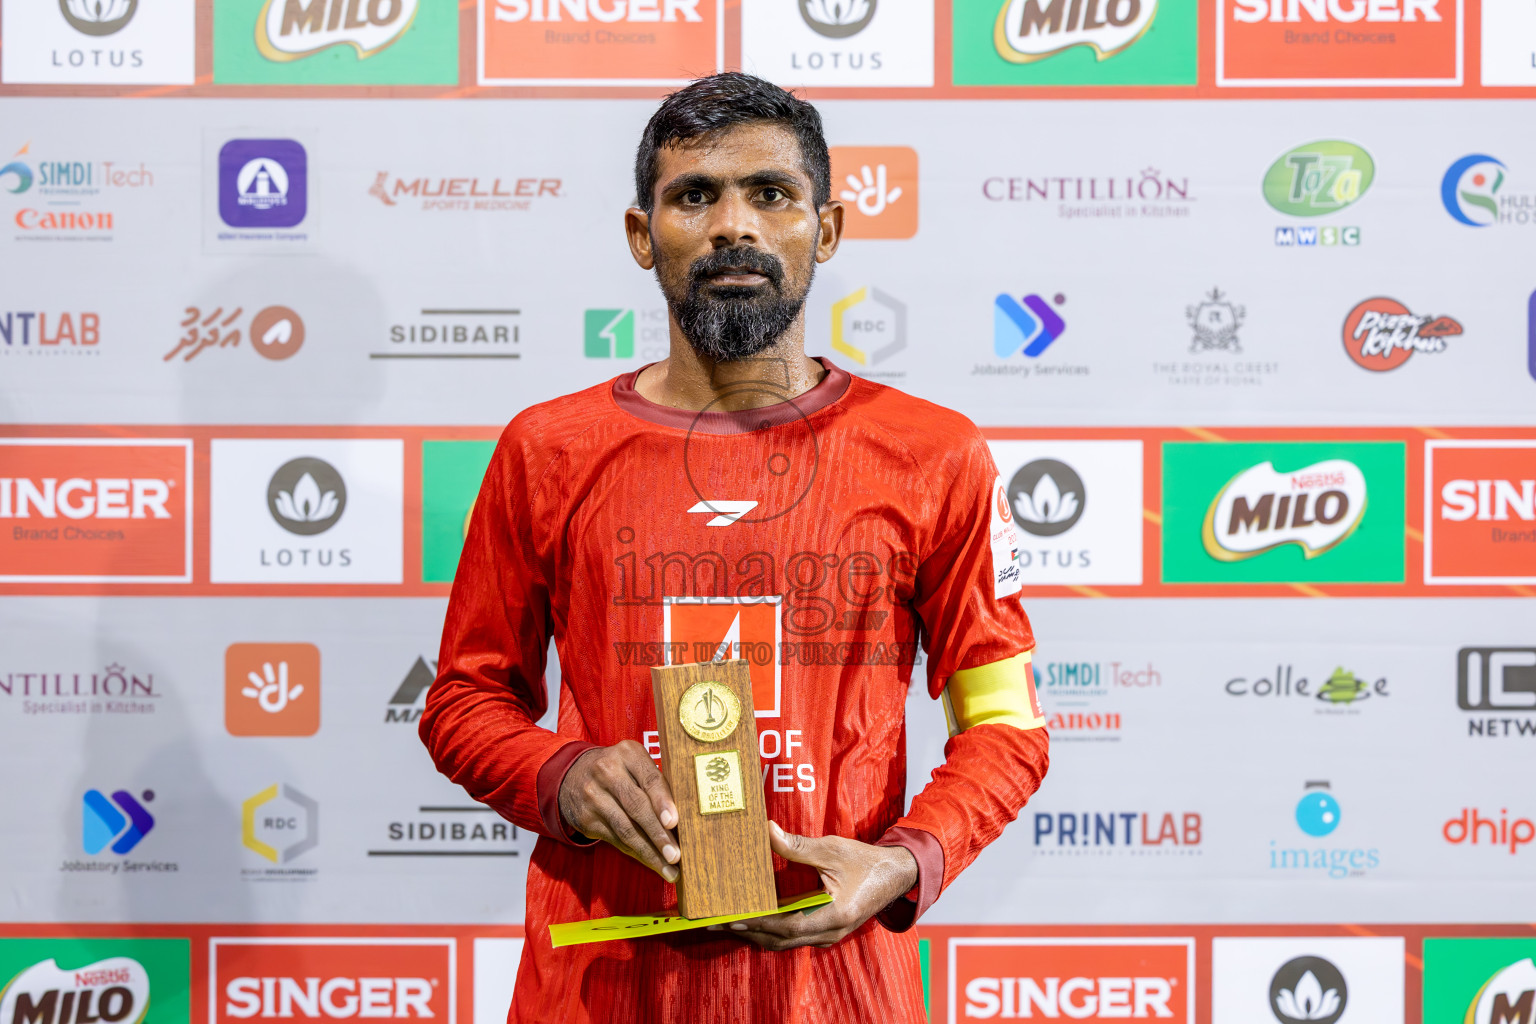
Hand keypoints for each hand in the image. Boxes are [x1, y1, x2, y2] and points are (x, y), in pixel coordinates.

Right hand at [558, 741, 679, 881]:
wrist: (572, 775)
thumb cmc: (619, 770)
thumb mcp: (634, 763)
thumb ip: (656, 783)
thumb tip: (683, 819)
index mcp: (628, 753)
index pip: (650, 779)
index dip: (663, 802)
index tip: (674, 822)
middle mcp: (607, 772)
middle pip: (637, 807)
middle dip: (658, 835)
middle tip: (676, 855)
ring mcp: (593, 796)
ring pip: (626, 829)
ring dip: (649, 852)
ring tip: (668, 868)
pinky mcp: (586, 819)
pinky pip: (616, 839)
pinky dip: (636, 853)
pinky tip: (650, 862)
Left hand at [711, 821, 917, 949]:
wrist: (896, 874)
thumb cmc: (865, 861)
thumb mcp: (832, 849)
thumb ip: (798, 846)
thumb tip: (767, 832)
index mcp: (833, 916)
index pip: (787, 926)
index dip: (757, 924)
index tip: (730, 919)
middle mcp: (830, 932)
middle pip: (781, 939)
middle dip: (748, 932)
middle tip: (716, 922)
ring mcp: (829, 934)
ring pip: (786, 941)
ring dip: (757, 933)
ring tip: (729, 923)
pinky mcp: (827, 930)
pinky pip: (794, 936)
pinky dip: (772, 930)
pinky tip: (755, 920)